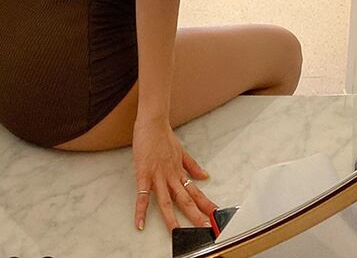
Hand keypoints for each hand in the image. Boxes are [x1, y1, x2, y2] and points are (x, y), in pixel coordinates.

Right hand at [132, 115, 216, 233]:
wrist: (152, 122)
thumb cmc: (164, 136)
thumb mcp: (181, 151)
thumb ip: (192, 166)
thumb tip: (205, 176)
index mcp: (179, 172)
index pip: (196, 192)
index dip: (206, 204)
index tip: (216, 215)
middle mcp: (171, 177)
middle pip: (185, 199)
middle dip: (195, 215)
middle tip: (205, 227)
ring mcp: (157, 176)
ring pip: (166, 201)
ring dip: (172, 218)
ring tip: (177, 233)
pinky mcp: (143, 174)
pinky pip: (142, 195)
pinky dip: (141, 210)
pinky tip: (140, 223)